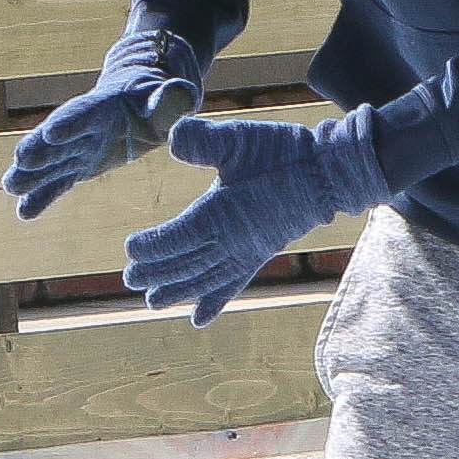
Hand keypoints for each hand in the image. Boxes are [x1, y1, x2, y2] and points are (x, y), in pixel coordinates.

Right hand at [1, 30, 201, 220]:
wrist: (143, 104)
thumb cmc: (160, 99)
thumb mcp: (170, 98)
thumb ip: (171, 99)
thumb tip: (179, 92)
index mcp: (104, 106)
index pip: (84, 113)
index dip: (70, 123)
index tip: (53, 133)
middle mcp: (84, 127)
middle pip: (58, 139)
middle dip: (40, 149)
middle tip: (20, 161)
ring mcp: (77, 148)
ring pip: (51, 163)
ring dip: (31, 175)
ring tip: (11, 187)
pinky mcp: (78, 166)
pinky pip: (58, 183)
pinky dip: (41, 198)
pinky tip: (23, 213)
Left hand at [124, 108, 387, 327]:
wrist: (327, 175)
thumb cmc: (281, 154)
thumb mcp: (240, 138)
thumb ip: (203, 140)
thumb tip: (172, 139)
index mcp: (221, 214)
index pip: (178, 237)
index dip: (153, 246)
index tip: (130, 249)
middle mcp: (231, 241)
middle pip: (186, 263)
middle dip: (157, 273)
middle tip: (130, 281)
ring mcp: (246, 253)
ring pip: (204, 279)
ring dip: (178, 292)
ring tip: (153, 304)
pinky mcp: (259, 257)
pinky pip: (233, 285)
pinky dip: (215, 302)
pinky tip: (199, 320)